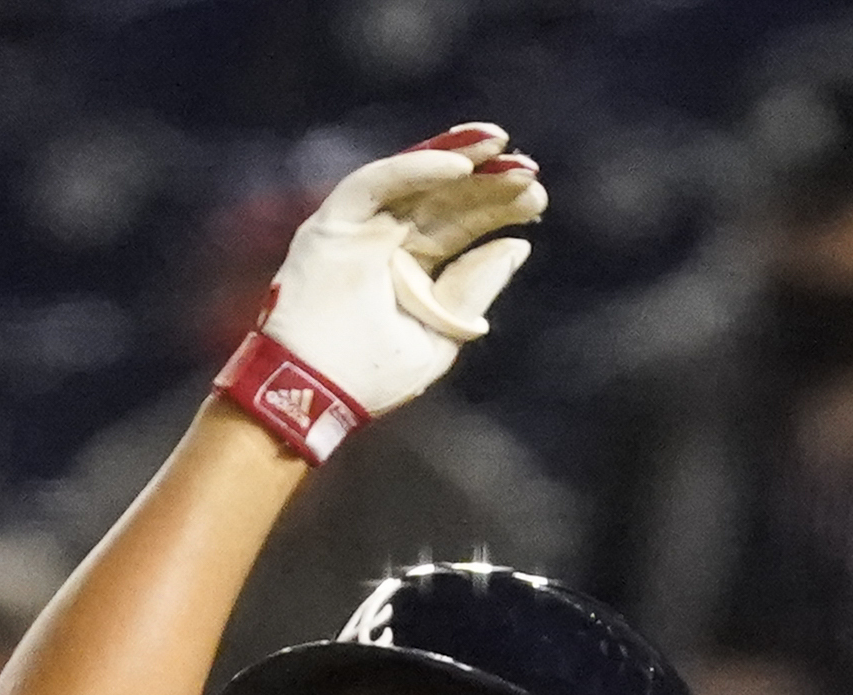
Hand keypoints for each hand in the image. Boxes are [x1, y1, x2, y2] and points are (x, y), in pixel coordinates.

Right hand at [224, 124, 544, 453]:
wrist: (314, 393)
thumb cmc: (372, 376)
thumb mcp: (440, 332)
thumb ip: (473, 288)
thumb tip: (516, 246)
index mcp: (413, 269)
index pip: (461, 227)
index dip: (497, 209)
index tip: (537, 197)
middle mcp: (386, 241)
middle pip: (444, 200)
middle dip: (486, 182)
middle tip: (530, 171)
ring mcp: (359, 228)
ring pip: (414, 182)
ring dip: (457, 159)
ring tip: (499, 143)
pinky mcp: (333, 221)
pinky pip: (377, 183)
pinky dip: (416, 168)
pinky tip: (460, 165)